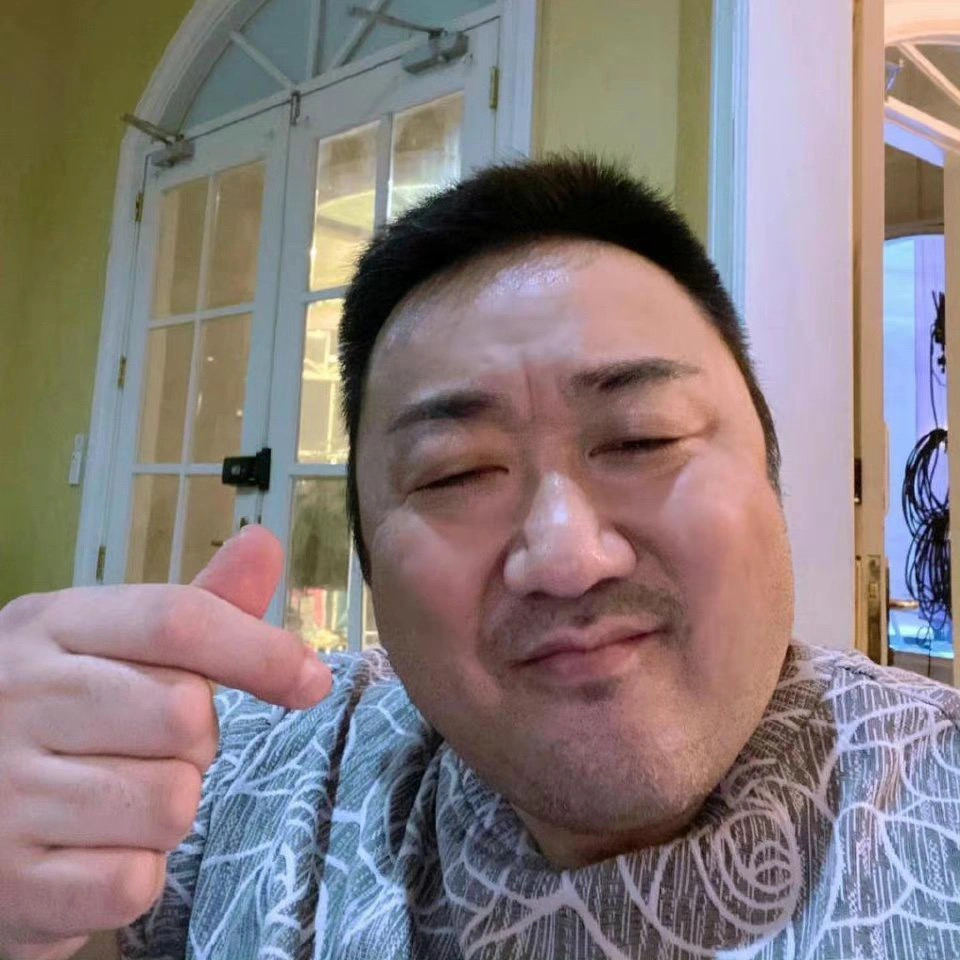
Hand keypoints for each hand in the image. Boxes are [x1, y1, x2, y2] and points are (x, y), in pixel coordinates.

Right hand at [0, 526, 330, 959]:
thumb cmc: (58, 719)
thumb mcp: (110, 644)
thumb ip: (197, 606)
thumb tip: (265, 543)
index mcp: (52, 626)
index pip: (177, 621)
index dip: (259, 650)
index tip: (311, 681)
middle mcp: (18, 698)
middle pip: (184, 715)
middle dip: (198, 742)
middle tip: (152, 747)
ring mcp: (3, 792)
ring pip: (170, 803)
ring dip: (166, 811)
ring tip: (117, 800)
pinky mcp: (9, 882)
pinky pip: (133, 880)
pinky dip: (134, 873)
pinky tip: (95, 851)